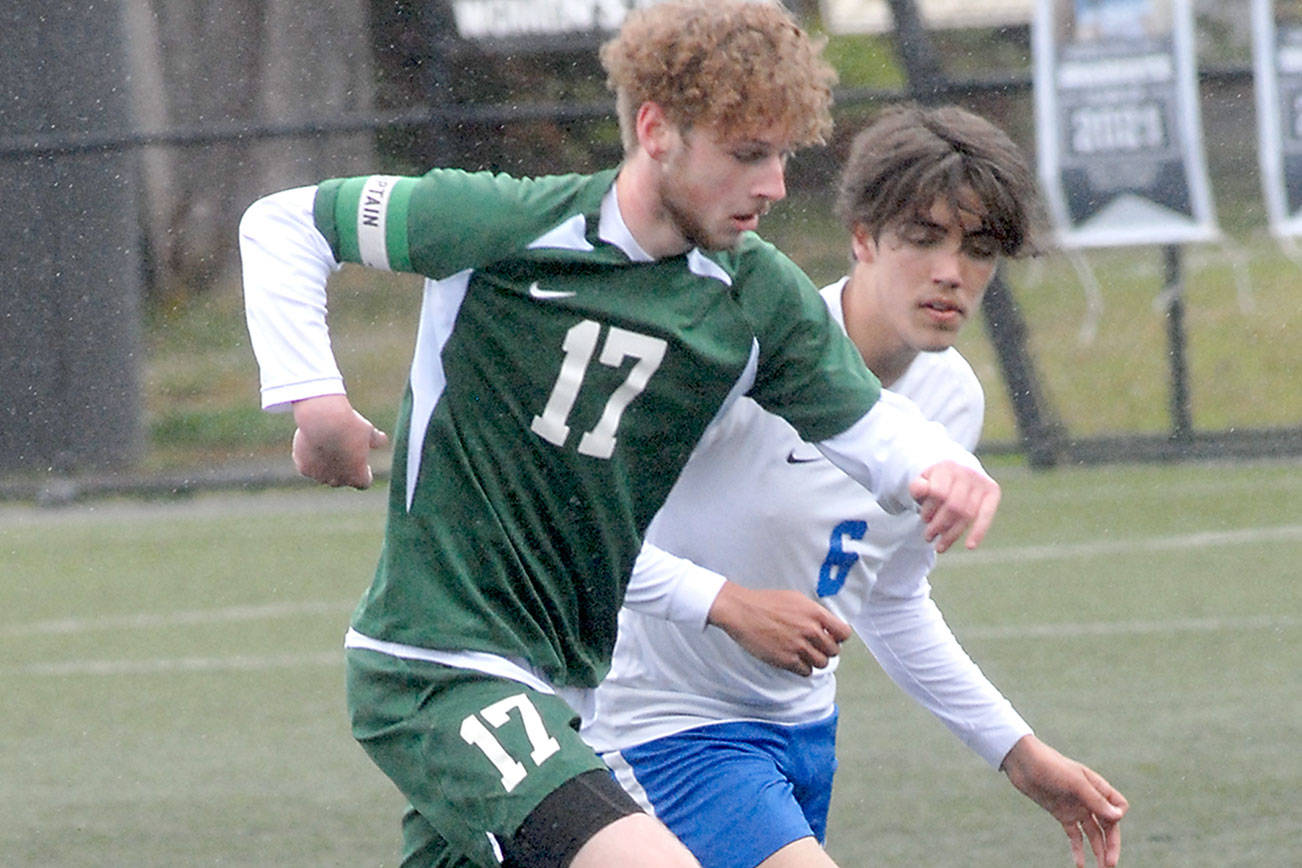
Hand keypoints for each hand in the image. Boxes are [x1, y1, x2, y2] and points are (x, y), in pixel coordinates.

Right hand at [290, 394, 388, 488]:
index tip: (364, 464)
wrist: (324, 420)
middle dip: (343, 469)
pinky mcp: (304, 469)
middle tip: (343, 452)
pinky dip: (309, 459)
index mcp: (358, 475)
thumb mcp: (367, 430)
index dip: (364, 474)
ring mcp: (320, 476)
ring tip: (326, 445)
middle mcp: (338, 480)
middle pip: (342, 480)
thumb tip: (382, 440)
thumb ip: (375, 439)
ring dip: (325, 465)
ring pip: (323, 474)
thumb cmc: (350, 425)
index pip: (363, 483)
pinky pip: (307, 467)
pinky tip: (311, 445)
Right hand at [707, 582, 851, 675]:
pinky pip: (806, 672)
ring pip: (821, 663)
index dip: (839, 637)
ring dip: (814, 660)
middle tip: (815, 647)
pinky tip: (794, 660)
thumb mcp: (796, 599)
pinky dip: (802, 668)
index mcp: (814, 613)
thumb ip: (814, 612)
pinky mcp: (786, 659)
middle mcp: (810, 629)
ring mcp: (798, 646)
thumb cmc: (765, 602)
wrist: (742, 611)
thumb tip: (828, 624)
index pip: (843, 633)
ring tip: (804, 654)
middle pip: (834, 651)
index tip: (832, 638)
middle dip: (826, 650)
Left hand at [907, 460, 999, 551]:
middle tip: (928, 537)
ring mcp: (981, 480)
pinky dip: (979, 532)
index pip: (938, 493)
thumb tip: (920, 489)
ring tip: (939, 546)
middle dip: (939, 525)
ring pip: (967, 514)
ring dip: (952, 534)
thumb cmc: (936, 484)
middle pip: (954, 506)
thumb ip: (917, 487)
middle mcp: (966, 471)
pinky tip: (970, 546)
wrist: (957, 472)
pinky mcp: (993, 491)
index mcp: (946, 467)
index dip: (929, 510)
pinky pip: (987, 514)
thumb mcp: (922, 483)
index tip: (923, 520)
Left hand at [1001, 735, 1128, 867]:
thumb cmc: (1050, 766)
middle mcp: (1089, 799)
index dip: (1117, 817)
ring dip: (1098, 851)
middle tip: (1110, 864)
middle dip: (1111, 845)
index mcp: (1097, 787)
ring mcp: (1075, 808)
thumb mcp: (1074, 782)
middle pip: (1108, 825)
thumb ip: (1095, 800)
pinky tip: (1080, 865)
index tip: (1109, 821)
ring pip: (1093, 834)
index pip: (1119, 806)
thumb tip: (1118, 817)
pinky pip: (1074, 835)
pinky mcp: (1061, 814)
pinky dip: (1078, 850)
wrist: (1022, 762)